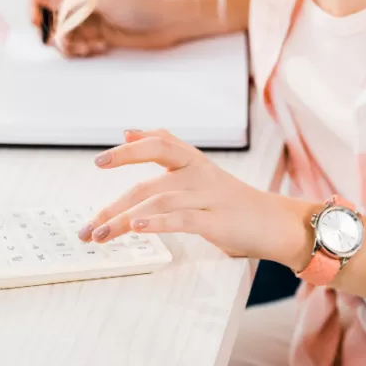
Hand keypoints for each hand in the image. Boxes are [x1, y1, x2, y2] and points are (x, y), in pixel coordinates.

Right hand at [29, 0, 206, 57]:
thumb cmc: (139, 2)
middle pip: (52, 19)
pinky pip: (80, 47)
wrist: (169, 20)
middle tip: (65, 41)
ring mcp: (91, 21)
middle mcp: (81, 4)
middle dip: (55, 33)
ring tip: (87, 48)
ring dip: (70, 45)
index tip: (40, 23)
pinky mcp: (100, 37)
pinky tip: (100, 48)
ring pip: (65, 36)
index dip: (37, 8)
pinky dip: (83, 50)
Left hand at [78, 129, 315, 267]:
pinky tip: (137, 228)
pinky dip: (157, 223)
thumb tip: (129, 130)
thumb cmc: (230, 199)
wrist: (277, 224)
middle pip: (147, 184)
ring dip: (123, 221)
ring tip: (100, 235)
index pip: (158, 143)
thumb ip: (165, 150)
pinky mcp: (216, 221)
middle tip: (88, 226)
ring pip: (157, 204)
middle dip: (112, 206)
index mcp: (191, 160)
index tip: (100, 162)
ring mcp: (207, 197)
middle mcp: (197, 174)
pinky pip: (181, 219)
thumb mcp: (197, 169)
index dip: (128, 151)